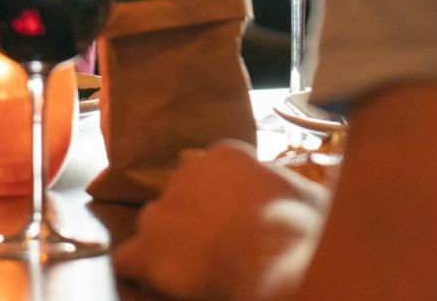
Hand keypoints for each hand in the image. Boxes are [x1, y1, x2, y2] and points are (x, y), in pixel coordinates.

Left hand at [112, 141, 327, 300]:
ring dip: (165, 242)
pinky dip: (141, 271)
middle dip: (190, 217)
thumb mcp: (307, 193)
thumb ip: (285, 185)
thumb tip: (291, 190)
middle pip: (178, 194)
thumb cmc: (303, 227)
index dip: (221, 198)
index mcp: (225, 156)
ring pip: (152, 223)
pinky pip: (128, 257)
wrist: (278, 257)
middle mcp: (186, 173)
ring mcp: (165, 210)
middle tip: (214, 245)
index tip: (236, 219)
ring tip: (188, 266)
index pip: (209, 170)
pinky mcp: (149, 249)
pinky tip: (160, 281)